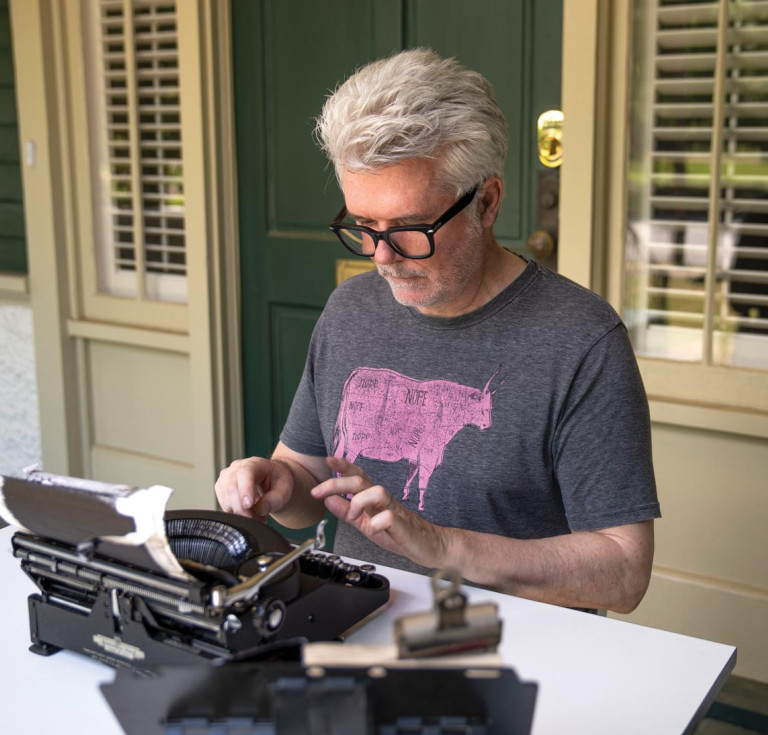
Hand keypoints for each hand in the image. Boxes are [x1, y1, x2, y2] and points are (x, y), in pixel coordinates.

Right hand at [215, 457, 293, 520]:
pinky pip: (224, 504)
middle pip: (232, 488)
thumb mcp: (285, 488)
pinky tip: (249, 512)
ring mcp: (226, 477)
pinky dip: (236, 513)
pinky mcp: (221, 487)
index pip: (244, 473)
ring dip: (240, 513)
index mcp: (254, 463)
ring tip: (257, 516)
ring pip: (226, 499)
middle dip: (243, 509)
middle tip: (257, 519)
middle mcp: (236, 467)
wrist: (271, 477)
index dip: (245, 489)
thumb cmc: (277, 480)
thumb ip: (275, 499)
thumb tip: (260, 510)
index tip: (249, 505)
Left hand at [311, 456, 447, 567]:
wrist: (430, 546)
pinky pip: (389, 517)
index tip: (327, 460)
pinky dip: (377, 523)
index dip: (343, 466)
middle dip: (337, 483)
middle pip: (361, 480)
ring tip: (353, 517)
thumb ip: (347, 512)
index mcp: (374, 498)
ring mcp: (394, 510)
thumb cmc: (399, 533)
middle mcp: (383, 500)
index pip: (358, 476)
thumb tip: (328, 499)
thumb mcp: (366, 523)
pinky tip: (372, 528)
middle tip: (318, 493)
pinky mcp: (403, 525)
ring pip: (377, 491)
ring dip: (358, 502)